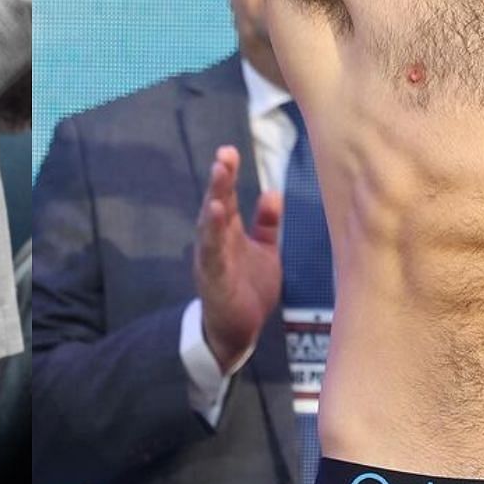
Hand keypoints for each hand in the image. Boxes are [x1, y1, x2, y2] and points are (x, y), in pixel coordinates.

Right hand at [194, 145, 284, 368]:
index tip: (230, 152)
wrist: (236, 331)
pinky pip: (213, 252)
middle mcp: (216, 241)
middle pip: (216, 204)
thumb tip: (273, 192)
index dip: (228, 175)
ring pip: (210, 224)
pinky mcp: (214, 278)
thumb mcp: (265, 252)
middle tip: (224, 155)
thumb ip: (266, 224)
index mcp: (228, 232)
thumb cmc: (248, 289)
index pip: (227, 197)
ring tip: (219, 175)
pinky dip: (213, 233)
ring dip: (214, 199)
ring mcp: (212, 258)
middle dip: (220, 180)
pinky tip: (215, 214)